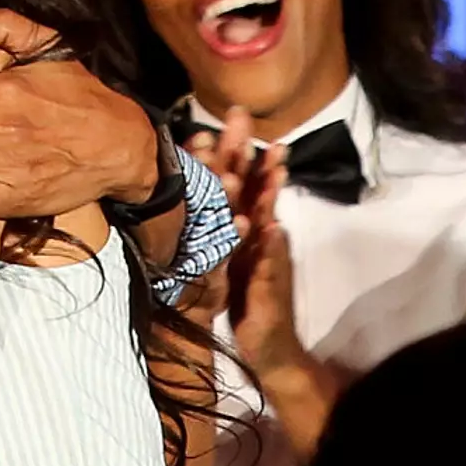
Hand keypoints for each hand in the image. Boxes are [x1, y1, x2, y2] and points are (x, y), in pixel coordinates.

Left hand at [192, 119, 299, 373]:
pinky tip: (272, 227)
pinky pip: (269, 263)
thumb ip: (214, 230)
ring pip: (266, 218)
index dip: (227, 154)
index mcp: (241, 229)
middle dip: (250, 154)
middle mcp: (256, 237)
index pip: (234, 185)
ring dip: (267, 191)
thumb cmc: (243, 299)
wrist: (265, 345)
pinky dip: (270, 245)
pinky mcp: (270, 286)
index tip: (219, 122)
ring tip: (271, 163)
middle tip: (245, 120)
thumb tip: (192, 207)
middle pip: (252, 189)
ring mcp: (266, 259)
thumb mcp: (220, 260)